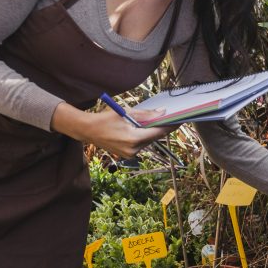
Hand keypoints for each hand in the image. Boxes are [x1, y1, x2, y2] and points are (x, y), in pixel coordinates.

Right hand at [52, 103, 172, 158]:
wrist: (88, 131)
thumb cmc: (106, 119)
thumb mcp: (126, 113)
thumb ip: (146, 114)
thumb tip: (162, 112)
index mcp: (133, 139)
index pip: (157, 132)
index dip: (169, 126)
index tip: (179, 120)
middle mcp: (133, 149)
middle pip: (154, 138)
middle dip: (162, 128)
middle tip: (172, 119)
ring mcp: (130, 154)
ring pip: (148, 141)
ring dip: (153, 133)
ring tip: (159, 122)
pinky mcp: (127, 155)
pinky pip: (141, 145)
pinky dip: (144, 137)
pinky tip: (146, 129)